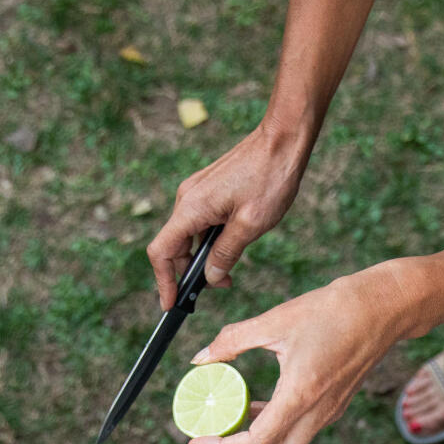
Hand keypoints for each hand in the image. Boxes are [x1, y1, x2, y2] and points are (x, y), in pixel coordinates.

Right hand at [148, 123, 310, 307]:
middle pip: (174, 246)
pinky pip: (200, 222)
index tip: (170, 304)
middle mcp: (187, 198)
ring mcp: (196, 192)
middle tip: (219, 286)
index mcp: (191, 208)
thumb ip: (226, 254)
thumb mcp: (250, 225)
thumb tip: (209, 277)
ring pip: (189, 235)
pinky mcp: (208, 189)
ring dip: (203, 258)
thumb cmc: (270, 178)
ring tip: (229, 271)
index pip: (161, 252)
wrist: (282, 140)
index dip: (163, 281)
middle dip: (190, 272)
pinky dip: (209, 241)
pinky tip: (232, 245)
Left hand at [186, 264, 415, 443]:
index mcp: (301, 395)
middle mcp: (316, 413)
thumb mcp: (277, 320)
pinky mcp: (331, 407)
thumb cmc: (338, 311)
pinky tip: (253, 410)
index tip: (196, 441)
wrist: (383, 309)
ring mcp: (326, 413)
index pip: (256, 443)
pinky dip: (271, 433)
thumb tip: (202, 356)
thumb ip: (233, 339)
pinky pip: (296, 434)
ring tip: (226, 430)